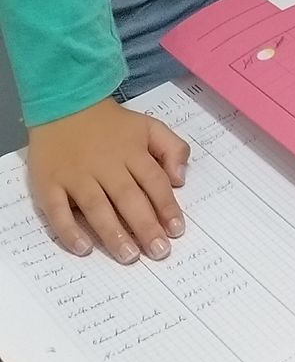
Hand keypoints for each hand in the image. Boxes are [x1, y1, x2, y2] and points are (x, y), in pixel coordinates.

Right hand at [28, 98, 190, 261]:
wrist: (64, 105)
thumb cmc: (111, 124)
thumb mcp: (149, 126)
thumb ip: (172, 148)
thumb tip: (180, 180)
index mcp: (132, 152)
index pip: (154, 182)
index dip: (167, 207)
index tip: (177, 231)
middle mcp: (105, 165)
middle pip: (128, 198)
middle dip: (145, 226)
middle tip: (158, 252)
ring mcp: (75, 176)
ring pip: (96, 207)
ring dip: (113, 233)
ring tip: (129, 256)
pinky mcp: (48, 184)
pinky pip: (57, 211)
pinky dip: (69, 230)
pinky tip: (83, 249)